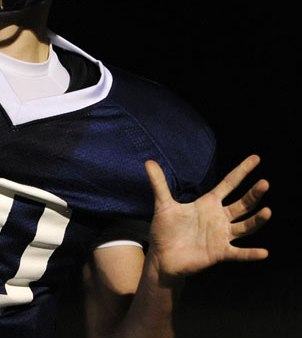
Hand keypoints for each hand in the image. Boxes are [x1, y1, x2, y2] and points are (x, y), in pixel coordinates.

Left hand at [145, 155, 269, 279]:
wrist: (162, 257)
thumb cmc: (166, 230)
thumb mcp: (163, 204)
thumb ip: (159, 183)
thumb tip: (148, 161)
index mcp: (208, 204)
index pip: (229, 183)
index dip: (242, 171)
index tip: (256, 158)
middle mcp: (219, 218)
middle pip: (242, 204)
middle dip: (254, 194)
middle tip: (265, 183)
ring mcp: (221, 236)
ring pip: (245, 226)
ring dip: (257, 220)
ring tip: (267, 211)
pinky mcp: (219, 253)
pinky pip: (238, 253)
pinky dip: (250, 253)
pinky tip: (264, 252)